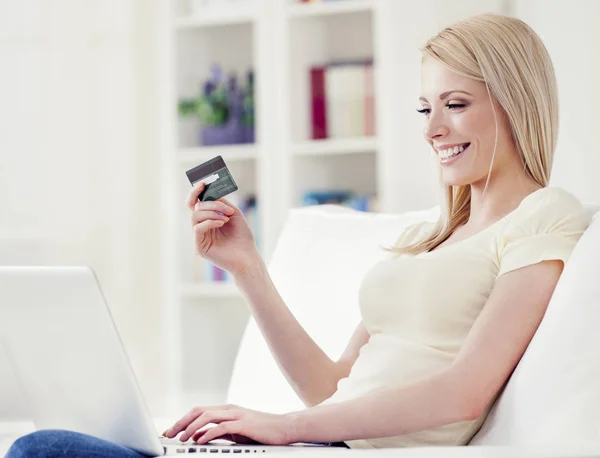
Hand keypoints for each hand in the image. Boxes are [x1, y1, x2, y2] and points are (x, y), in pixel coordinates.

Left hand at [162, 404, 295, 445]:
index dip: (183, 420)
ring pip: (207, 416)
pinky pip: (222, 427)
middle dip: (182, 422)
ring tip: (182, 438)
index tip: (171, 431)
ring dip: (192, 427)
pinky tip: (200, 441)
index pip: (198, 411)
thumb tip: (197, 437)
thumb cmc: (261, 431)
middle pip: (199, 411)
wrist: (284, 427)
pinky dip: (209, 433)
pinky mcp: (244, 424)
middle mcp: (229, 409)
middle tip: (170, 434)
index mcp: (226, 410)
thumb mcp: (235, 432)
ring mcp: (237, 415)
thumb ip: (217, 432)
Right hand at [187, 183, 259, 277]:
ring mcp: (199, 237)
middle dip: (211, 204)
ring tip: (226, 218)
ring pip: (195, 216)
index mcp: (208, 219)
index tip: (202, 183)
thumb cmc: (243, 236)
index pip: (196, 203)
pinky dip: (209, 222)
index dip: (196, 192)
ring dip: (211, 212)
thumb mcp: (234, 214)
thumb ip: (221, 202)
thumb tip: (208, 193)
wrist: (248, 256)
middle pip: (196, 207)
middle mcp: (201, 227)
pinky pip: (197, 228)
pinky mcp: (199, 247)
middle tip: (227, 209)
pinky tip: (221, 223)